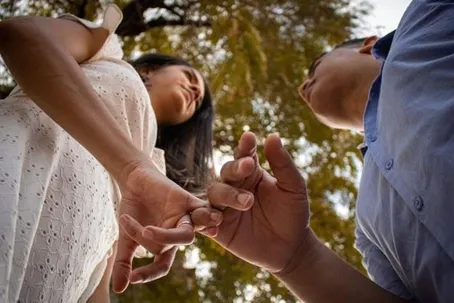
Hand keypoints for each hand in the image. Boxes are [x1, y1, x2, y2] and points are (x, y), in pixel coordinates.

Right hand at [112, 160, 221, 292]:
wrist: (135, 181)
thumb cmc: (133, 210)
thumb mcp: (126, 237)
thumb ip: (124, 261)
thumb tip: (118, 290)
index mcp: (164, 245)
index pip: (161, 265)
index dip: (149, 274)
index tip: (133, 278)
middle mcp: (177, 234)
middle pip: (175, 246)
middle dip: (159, 241)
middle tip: (143, 230)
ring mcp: (184, 218)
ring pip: (187, 234)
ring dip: (175, 234)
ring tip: (150, 230)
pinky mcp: (188, 200)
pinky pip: (201, 209)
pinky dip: (204, 213)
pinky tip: (200, 214)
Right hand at [144, 132, 311, 273]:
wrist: (290, 248)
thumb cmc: (293, 214)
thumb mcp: (293, 187)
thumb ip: (283, 163)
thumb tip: (273, 135)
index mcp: (252, 172)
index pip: (244, 155)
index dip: (244, 146)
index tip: (249, 138)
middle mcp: (235, 185)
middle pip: (226, 171)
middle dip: (235, 169)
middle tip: (249, 168)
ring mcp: (224, 206)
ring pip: (214, 192)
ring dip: (226, 194)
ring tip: (246, 202)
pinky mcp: (218, 226)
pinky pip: (202, 218)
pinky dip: (204, 218)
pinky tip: (216, 222)